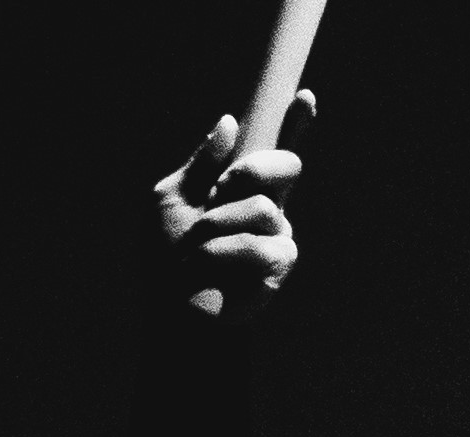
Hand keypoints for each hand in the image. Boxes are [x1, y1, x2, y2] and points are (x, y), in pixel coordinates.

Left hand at [150, 96, 312, 323]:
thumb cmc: (165, 256)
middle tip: (222, 191)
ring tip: (199, 251)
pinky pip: (264, 245)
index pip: (272, 151)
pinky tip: (213, 270)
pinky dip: (227, 254)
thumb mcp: (172, 196)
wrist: (171, 307)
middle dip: (253, 170)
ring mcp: (277, 235)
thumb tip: (229, 120)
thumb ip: (201, 162)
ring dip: (220, 226)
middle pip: (285, 166)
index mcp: (239, 188)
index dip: (293, 125)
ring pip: (265, 208)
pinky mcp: (280, 264)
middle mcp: (265, 207)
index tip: (305, 96)